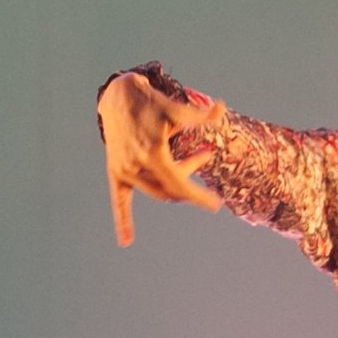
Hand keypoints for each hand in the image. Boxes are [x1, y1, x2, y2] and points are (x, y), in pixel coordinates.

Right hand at [97, 73, 223, 245]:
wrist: (118, 95)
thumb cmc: (150, 102)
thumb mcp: (176, 109)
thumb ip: (199, 116)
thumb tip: (221, 108)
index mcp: (152, 153)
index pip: (179, 184)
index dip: (199, 196)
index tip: (216, 204)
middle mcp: (135, 165)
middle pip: (170, 189)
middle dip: (190, 178)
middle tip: (205, 155)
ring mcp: (124, 170)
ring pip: (155, 192)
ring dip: (175, 185)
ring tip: (191, 160)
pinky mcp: (116, 172)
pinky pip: (119, 201)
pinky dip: (123, 221)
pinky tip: (126, 242)